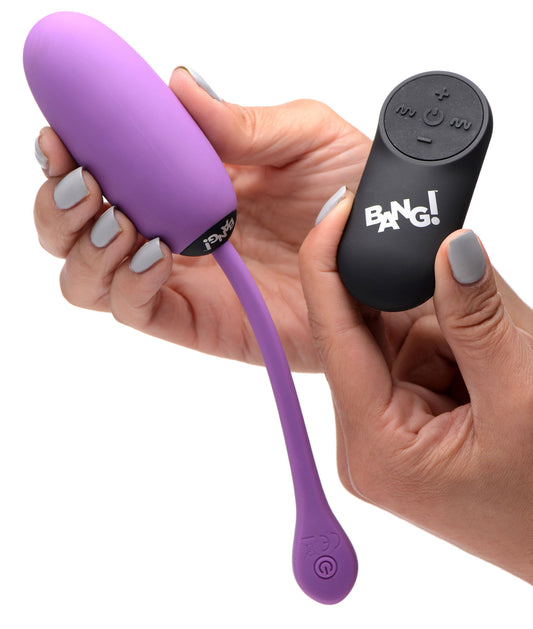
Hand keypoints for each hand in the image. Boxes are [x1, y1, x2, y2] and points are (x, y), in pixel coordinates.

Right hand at [32, 68, 369, 371]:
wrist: (390, 258)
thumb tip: (177, 85)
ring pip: (88, 277)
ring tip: (119, 216)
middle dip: (59, 204)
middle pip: (77, 229)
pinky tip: (154, 250)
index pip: (105, 170)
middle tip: (84, 178)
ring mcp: (181, 279)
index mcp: (186, 181)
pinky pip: (135, 311)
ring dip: (83, 245)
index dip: (69, 153)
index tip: (62, 135)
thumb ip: (239, 122)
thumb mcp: (305, 137)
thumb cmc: (357, 194)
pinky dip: (126, 282)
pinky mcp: (199, 321)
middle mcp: (173, 230)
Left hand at [299, 190, 532, 582]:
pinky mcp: (420, 420)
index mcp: (374, 444)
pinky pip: (427, 354)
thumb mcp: (522, 398)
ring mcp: (395, 429)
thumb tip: (449, 247)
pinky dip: (461, 340)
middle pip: (368, 332)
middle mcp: (371, 437)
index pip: (334, 334)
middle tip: (458, 271)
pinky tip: (500, 358)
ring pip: (403, 337)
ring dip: (451, 324)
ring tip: (503, 351)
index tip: (338, 208)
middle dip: (416, 295)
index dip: (328, 264)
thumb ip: (478, 316)